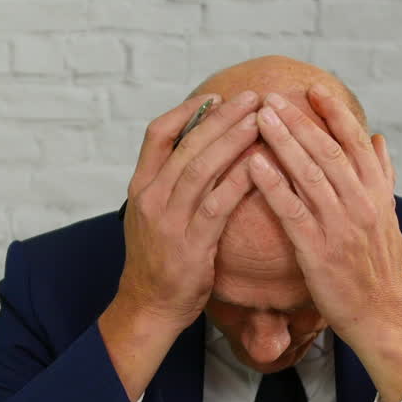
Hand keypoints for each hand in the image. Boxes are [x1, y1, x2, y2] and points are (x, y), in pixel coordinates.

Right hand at [100, 91, 262, 400]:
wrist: (149, 306)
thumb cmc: (159, 259)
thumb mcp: (153, 214)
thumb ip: (170, 182)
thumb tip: (200, 149)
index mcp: (141, 186)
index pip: (156, 134)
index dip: (187, 111)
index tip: (216, 95)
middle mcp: (151, 198)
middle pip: (186, 145)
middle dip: (221, 117)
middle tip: (252, 97)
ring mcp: (169, 220)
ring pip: (201, 169)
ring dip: (232, 141)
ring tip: (260, 121)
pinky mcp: (191, 243)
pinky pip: (218, 204)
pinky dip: (239, 181)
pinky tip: (261, 166)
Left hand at [247, 87, 401, 401]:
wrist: (382, 317)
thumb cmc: (380, 270)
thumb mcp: (390, 219)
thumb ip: (382, 176)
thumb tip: (378, 139)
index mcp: (378, 194)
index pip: (355, 143)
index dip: (334, 113)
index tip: (312, 89)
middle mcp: (362, 204)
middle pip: (328, 151)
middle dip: (299, 120)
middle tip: (271, 96)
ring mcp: (341, 226)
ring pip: (309, 174)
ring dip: (283, 141)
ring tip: (259, 117)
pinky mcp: (318, 250)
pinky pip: (292, 210)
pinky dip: (273, 183)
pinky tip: (253, 163)